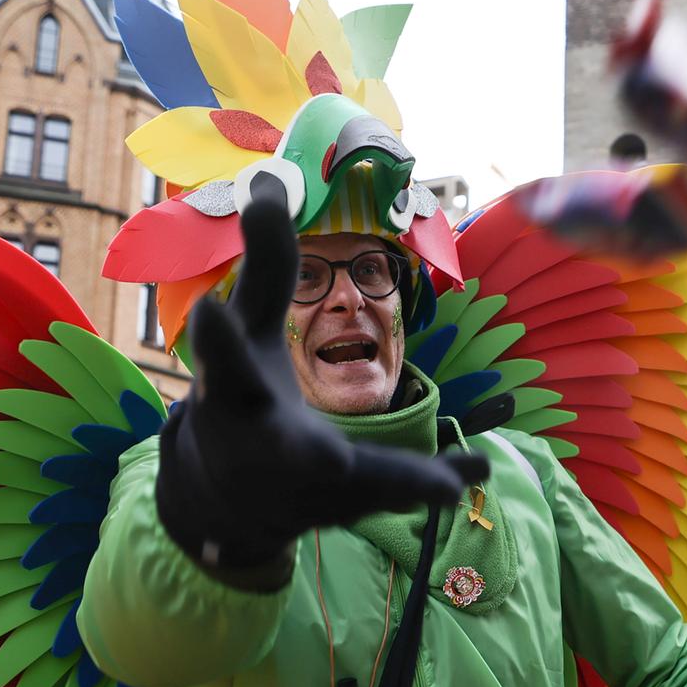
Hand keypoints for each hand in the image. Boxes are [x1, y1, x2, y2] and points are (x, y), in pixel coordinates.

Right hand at [154, 176, 486, 569]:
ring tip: (453, 484)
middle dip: (305, 455)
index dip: (217, 340)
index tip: (210, 308)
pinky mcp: (338, 506)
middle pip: (283, 450)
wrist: (223, 495)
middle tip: (330, 456)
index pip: (222, 364)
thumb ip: (266, 265)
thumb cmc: (240, 392)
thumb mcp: (249, 328)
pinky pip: (389, 494)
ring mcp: (301, 486)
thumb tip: (270, 180)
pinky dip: (431, 483)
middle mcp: (261, 445)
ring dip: (399, 481)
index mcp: (230, 394)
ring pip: (352, 484)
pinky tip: (476, 471)